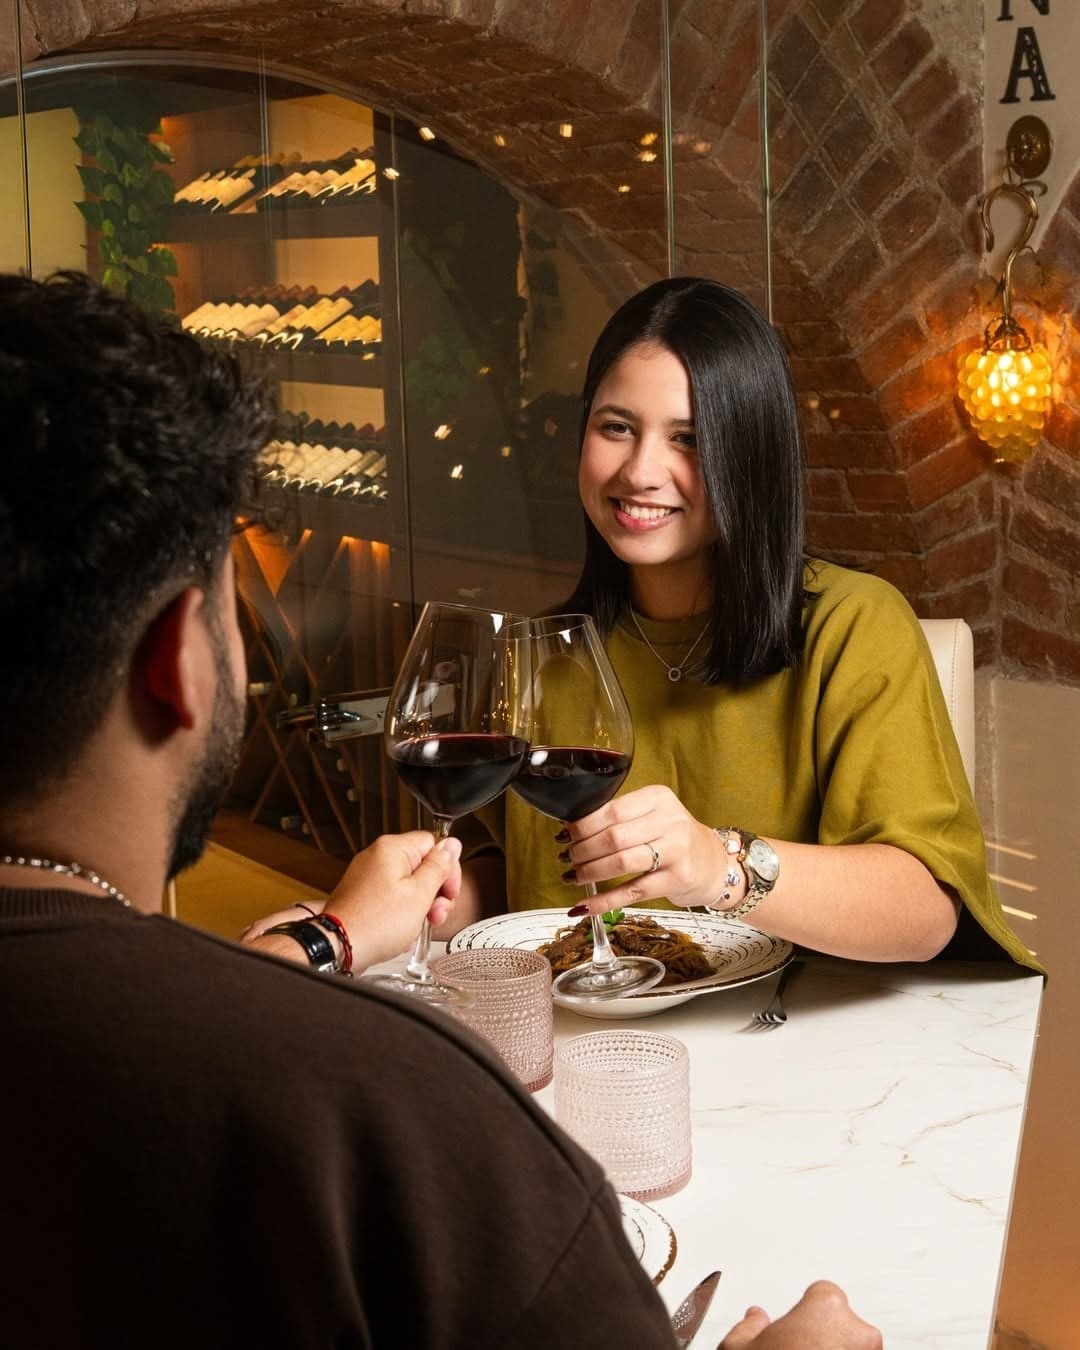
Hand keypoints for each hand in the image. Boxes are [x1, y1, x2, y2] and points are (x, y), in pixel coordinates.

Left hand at [242, 831, 461, 972]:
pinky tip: (402, 931)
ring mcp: (367, 877)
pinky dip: (401, 915)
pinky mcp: (362, 896)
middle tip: (436, 912)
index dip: (447, 870)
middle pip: (421, 866)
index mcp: (392, 849)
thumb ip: (439, 866)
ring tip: (418, 926)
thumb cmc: (374, 924)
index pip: (434, 845)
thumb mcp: (420, 894)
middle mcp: (377, 858)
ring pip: (408, 886)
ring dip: (420, 907)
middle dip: (434, 893)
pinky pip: (391, 899)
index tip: (448, 891)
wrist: (339, 947)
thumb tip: (451, 845)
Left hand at [558, 785, 725, 912]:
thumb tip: (571, 826)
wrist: (713, 863)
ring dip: (589, 872)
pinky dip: (603, 901)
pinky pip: (631, 892)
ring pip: (620, 863)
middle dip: (582, 850)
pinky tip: (584, 906)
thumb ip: (621, 815)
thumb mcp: (654, 814)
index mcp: (659, 798)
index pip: (612, 809)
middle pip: (613, 837)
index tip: (567, 833)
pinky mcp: (676, 880)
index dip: (583, 824)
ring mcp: (675, 851)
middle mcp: (670, 821)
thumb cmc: (673, 837)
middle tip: (568, 856)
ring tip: (574, 875)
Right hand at [719, 1281, 881, 1348]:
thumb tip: (755, 1318)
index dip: (805, 1314)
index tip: (795, 1329)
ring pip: (854, 1349)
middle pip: (843, 1324)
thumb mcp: (739, 1348)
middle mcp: (858, 1331)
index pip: (823, 1295)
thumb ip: (749, 1325)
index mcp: (828, 1306)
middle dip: (824, 1338)